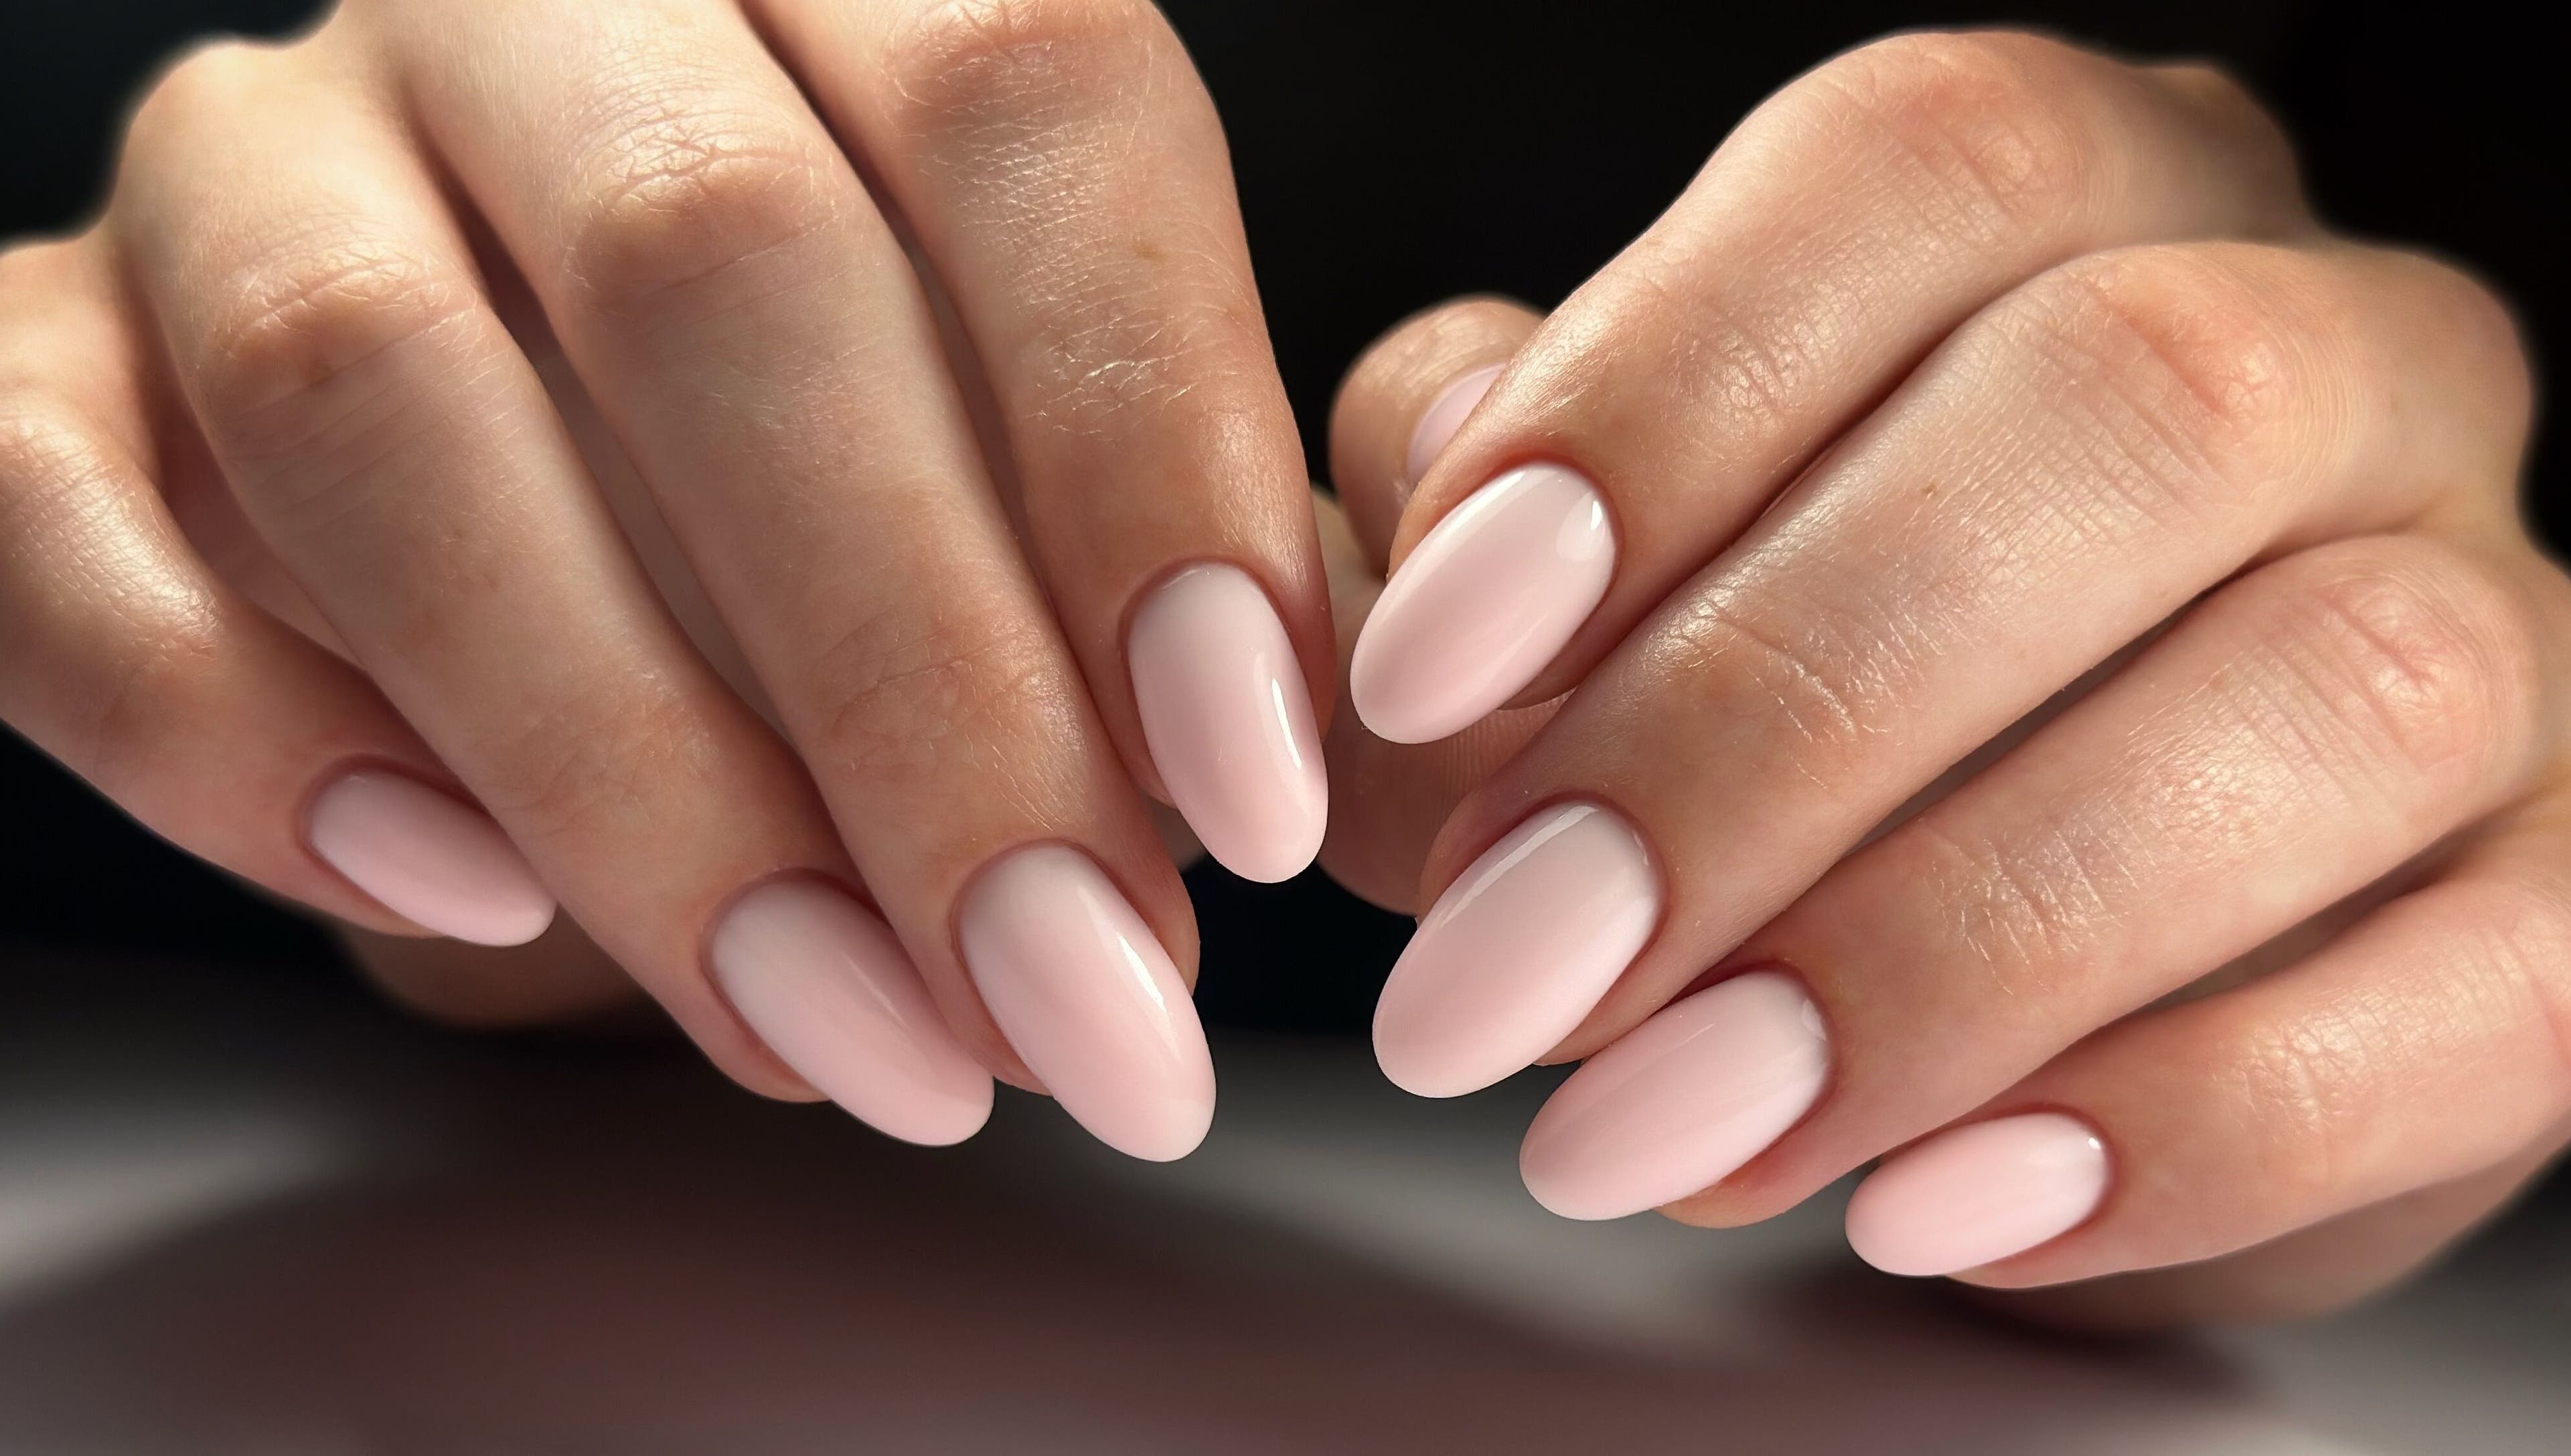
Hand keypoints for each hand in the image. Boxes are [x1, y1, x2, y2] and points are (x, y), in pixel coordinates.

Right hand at [0, 0, 1334, 1159]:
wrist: (500, 474)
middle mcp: (528, 12)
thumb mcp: (1067, 501)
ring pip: (378, 395)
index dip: (1153, 447)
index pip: (1026, 100)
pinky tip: (466, 900)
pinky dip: (246, 734)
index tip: (1251, 797)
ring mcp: (253, 164)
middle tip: (1071, 991)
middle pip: (715, 268)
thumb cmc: (853, 481)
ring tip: (839, 1034)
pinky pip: (49, 513)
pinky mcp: (43, 359)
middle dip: (920, 685)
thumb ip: (1203, 601)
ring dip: (632, 767)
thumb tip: (1297, 799)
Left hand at [1320, 31, 2567, 1324]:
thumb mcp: (1574, 567)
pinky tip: (1928, 1206)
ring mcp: (2504, 607)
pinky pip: (2485, 992)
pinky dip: (2186, 1120)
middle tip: (1518, 962)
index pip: (1912, 171)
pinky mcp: (2569, 890)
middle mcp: (2337, 347)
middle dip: (1771, 719)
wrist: (2020, 950)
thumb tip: (1439, 551)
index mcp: (2077, 194)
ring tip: (1673, 1122)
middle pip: (2123, 413)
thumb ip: (1467, 515)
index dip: (1654, 404)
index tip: (1421, 675)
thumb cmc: (1764, 693)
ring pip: (2328, 697)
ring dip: (1950, 942)